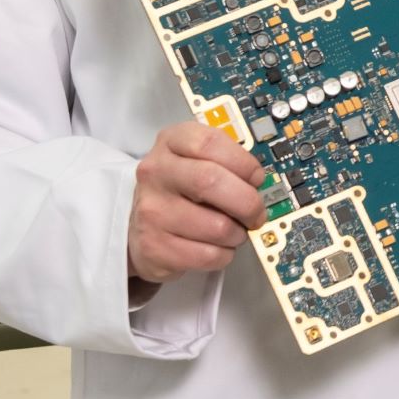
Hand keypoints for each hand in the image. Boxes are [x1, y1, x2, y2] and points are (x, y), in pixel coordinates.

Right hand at [128, 121, 268, 285]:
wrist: (138, 226)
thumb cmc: (179, 189)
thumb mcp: (195, 160)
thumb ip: (225, 161)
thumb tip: (259, 181)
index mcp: (170, 143)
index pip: (209, 143)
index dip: (243, 162)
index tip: (256, 177)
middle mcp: (156, 173)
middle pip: (211, 182)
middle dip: (247, 202)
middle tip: (256, 213)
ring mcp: (152, 211)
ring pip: (216, 227)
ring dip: (237, 233)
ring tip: (233, 231)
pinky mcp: (154, 247)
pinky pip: (208, 255)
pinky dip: (224, 254)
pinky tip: (216, 247)